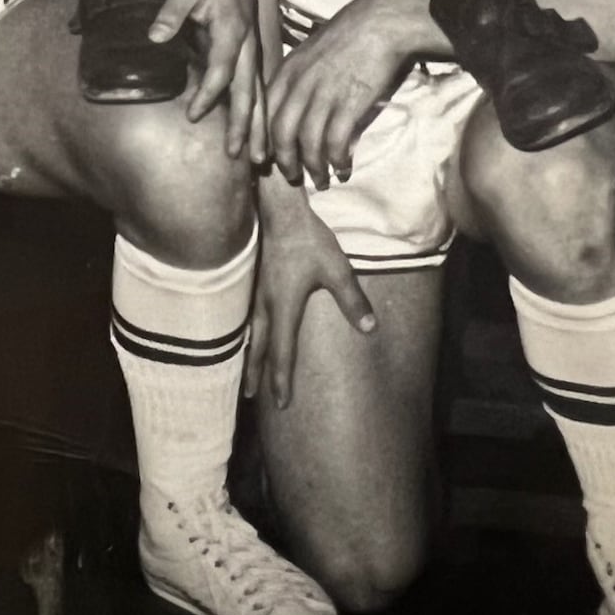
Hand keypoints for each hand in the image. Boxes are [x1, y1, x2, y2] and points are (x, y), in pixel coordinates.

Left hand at [147, 0, 266, 160]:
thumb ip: (171, 10)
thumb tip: (155, 36)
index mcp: (233, 28)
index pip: (222, 69)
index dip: (209, 94)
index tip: (193, 116)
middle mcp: (248, 43)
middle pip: (248, 90)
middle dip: (245, 124)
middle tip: (240, 156)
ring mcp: (252, 49)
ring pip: (259, 93)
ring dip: (259, 125)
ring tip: (260, 158)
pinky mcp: (250, 53)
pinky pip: (258, 87)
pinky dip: (260, 112)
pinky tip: (260, 133)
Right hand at [247, 189, 375, 409]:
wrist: (280, 211)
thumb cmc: (309, 241)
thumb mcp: (337, 269)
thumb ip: (353, 299)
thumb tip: (370, 328)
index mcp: (284, 308)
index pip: (281, 352)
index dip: (281, 379)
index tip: (281, 404)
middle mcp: (265, 304)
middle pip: (258, 347)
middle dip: (255, 373)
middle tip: (249, 396)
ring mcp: (255, 291)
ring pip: (248, 331)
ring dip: (247, 354)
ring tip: (244, 370)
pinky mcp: (252, 279)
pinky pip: (245, 315)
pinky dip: (244, 332)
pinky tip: (245, 331)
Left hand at [267, 0, 420, 188]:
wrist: (381, 21)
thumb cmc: (351, 34)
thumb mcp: (313, 49)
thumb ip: (301, 76)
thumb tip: (298, 106)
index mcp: (289, 70)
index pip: (266, 112)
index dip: (265, 139)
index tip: (267, 158)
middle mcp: (301, 84)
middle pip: (281, 133)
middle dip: (285, 161)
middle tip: (293, 176)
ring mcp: (324, 94)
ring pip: (307, 143)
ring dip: (313, 168)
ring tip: (321, 180)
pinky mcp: (349, 104)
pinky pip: (335, 143)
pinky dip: (337, 161)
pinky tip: (344, 168)